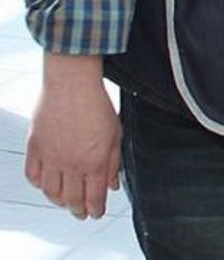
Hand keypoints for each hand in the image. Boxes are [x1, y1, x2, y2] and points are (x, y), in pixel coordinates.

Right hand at [25, 55, 121, 220]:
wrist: (71, 85)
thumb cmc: (97, 106)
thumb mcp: (115, 135)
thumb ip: (113, 163)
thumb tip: (112, 185)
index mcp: (94, 162)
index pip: (94, 197)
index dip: (96, 210)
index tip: (97, 214)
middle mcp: (70, 164)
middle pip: (72, 200)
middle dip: (78, 210)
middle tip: (82, 213)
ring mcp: (50, 157)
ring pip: (51, 192)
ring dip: (59, 201)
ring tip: (66, 202)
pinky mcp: (35, 148)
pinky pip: (34, 176)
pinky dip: (40, 185)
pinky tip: (47, 185)